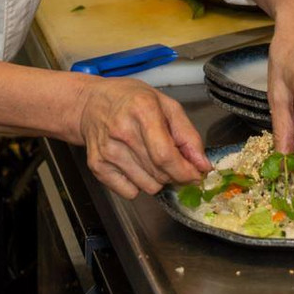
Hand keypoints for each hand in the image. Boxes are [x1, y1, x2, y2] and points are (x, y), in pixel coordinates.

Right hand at [75, 76, 210, 198]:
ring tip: (149, 157)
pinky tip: (133, 164)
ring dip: (157, 179)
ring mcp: (107, 150)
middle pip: (159, 173)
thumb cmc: (130, 100)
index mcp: (142, 110)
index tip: (195, 174)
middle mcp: (122, 131)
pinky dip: (138, 184)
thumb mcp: (165, 104)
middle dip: (174, 174)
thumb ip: (188, 135)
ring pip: (148, 187)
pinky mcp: (97, 166)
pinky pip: (130, 192)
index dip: (185, 172)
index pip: (166, 156)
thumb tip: (202, 165)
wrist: (91, 103)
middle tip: (171, 159)